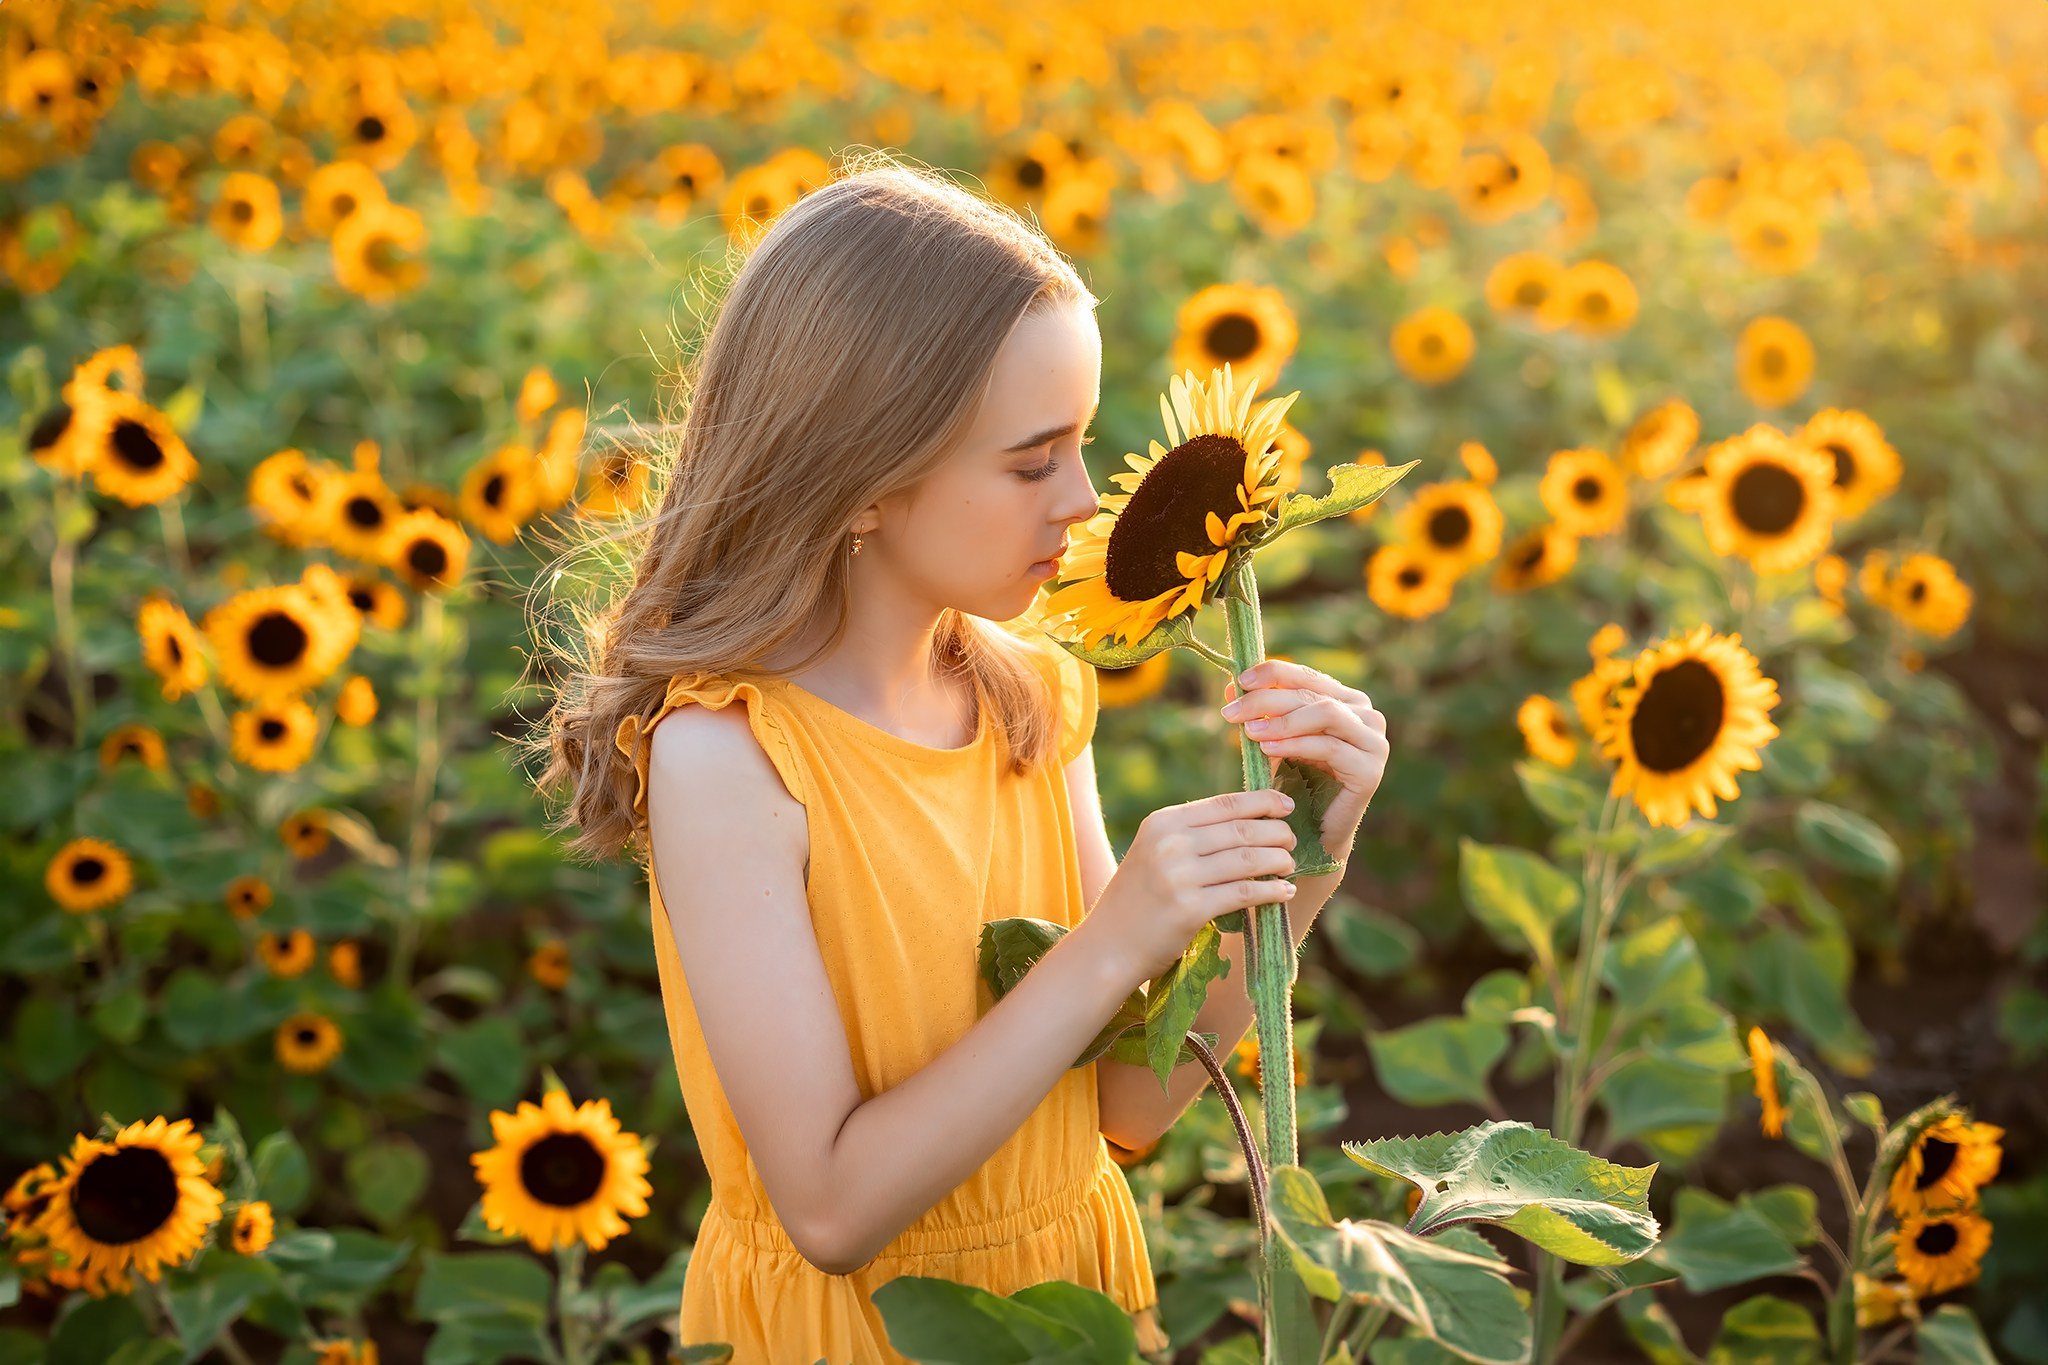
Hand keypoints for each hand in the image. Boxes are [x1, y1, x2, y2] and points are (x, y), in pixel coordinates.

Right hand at [1086, 788, 1298, 985]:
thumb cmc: (1140, 898)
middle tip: (1292, 841)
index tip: (1287, 805)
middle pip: (1242, 830)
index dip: (1262, 802)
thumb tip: (1250, 818)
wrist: (1109, 945)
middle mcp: (1170, 844)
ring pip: (1248, 860)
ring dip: (1279, 861)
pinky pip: (1244, 893)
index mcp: (1163, 822)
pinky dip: (1271, 891)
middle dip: (1277, 833)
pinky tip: (1285, 892)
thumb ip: (1192, 833)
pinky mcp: (1190, 909)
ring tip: (1290, 865)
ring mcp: (1179, 876)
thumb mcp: (1155, 851)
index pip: (1225, 803)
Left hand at [1220, 660, 1389, 865]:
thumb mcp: (1275, 739)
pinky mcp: (1371, 770)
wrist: (1313, 832)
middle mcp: (1367, 716)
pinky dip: (1296, 744)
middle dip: (1267, 700)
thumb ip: (1262, 712)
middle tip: (1231, 711)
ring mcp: (1374, 743)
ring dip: (1282, 720)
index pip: (1308, 676)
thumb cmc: (1295, 781)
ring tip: (1248, 731)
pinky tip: (1267, 749)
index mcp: (1347, 701)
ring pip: (1325, 713)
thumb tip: (1232, 684)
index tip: (1240, 679)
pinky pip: (1331, 747)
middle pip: (1312, 695)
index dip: (1274, 673)